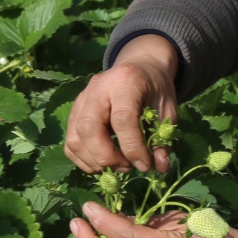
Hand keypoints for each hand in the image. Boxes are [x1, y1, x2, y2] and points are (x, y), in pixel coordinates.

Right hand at [64, 34, 180, 174]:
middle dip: (107, 157)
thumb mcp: (167, 110)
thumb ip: (162, 138)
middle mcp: (97, 88)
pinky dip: (84, 160)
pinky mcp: (73, 113)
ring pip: (75, 139)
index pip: (122, 119)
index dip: (133, 147)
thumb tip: (160, 167)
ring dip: (95, 162)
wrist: (139, 69)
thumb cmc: (154, 90)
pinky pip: (70, 143)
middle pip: (89, 128)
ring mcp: (81, 100)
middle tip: (127, 168)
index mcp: (125, 82)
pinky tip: (104, 163)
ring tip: (118, 166)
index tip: (144, 165)